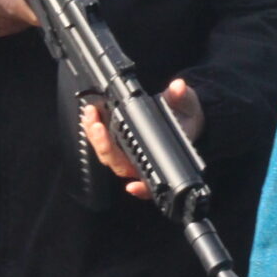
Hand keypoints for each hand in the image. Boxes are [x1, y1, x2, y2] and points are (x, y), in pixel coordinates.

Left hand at [82, 79, 204, 201]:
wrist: (181, 112)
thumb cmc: (185, 114)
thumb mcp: (186, 103)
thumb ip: (180, 96)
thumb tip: (178, 87)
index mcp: (162, 155)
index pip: (153, 180)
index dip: (143, 189)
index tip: (132, 187)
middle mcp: (143, 159)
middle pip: (121, 166)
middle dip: (106, 148)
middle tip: (98, 127)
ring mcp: (129, 152)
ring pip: (109, 157)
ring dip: (96, 139)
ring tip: (91, 116)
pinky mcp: (119, 142)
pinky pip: (104, 144)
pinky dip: (94, 134)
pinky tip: (90, 118)